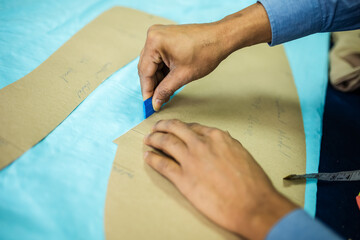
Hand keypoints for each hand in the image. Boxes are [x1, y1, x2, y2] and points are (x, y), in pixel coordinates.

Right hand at [138, 23, 227, 110]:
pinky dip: (162, 70)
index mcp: (155, 42)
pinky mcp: (165, 38)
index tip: (148, 104)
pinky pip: (158, 58)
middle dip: (152, 85)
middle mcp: (153, 36)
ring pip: (152, 64)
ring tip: (165, 93)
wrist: (221, 38)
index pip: (145, 72)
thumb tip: (155, 102)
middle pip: (146, 67)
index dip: (147, 90)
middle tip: (157, 101)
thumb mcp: (182, 76)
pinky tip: (168, 82)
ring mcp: (159, 35)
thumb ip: (165, 90)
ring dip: (158, 79)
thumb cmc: (206, 51)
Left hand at [144, 119, 296, 239]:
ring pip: (165, 143)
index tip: (175, 128)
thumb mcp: (241, 154)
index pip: (192, 127)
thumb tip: (218, 142)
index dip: (180, 127)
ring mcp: (191, 160)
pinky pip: (162, 164)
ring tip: (148, 140)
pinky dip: (152, 159)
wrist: (253, 204)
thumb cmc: (252, 183)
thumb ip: (226, 145)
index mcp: (217, 137)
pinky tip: (148, 156)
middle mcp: (201, 144)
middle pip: (175, 129)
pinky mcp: (183, 179)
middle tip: (155, 128)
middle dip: (162, 126)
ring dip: (154, 139)